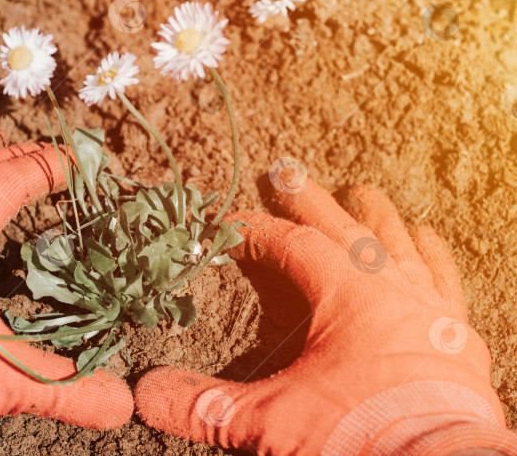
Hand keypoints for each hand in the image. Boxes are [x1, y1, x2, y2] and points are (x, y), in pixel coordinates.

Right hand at [135, 178, 516, 453]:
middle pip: (344, 228)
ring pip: (400, 243)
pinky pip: (445, 278)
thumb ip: (207, 404)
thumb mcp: (273, 420)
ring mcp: (429, 308)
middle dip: (310, 201)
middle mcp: (392, 287)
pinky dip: (432, 255)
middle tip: (288, 172)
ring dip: (375, 217)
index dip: (253, 230)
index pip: (290, 245)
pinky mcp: (457, 334)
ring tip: (362, 193)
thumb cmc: (360, 435)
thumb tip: (146, 393)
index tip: (226, 223)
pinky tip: (427, 238)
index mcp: (348, 293)